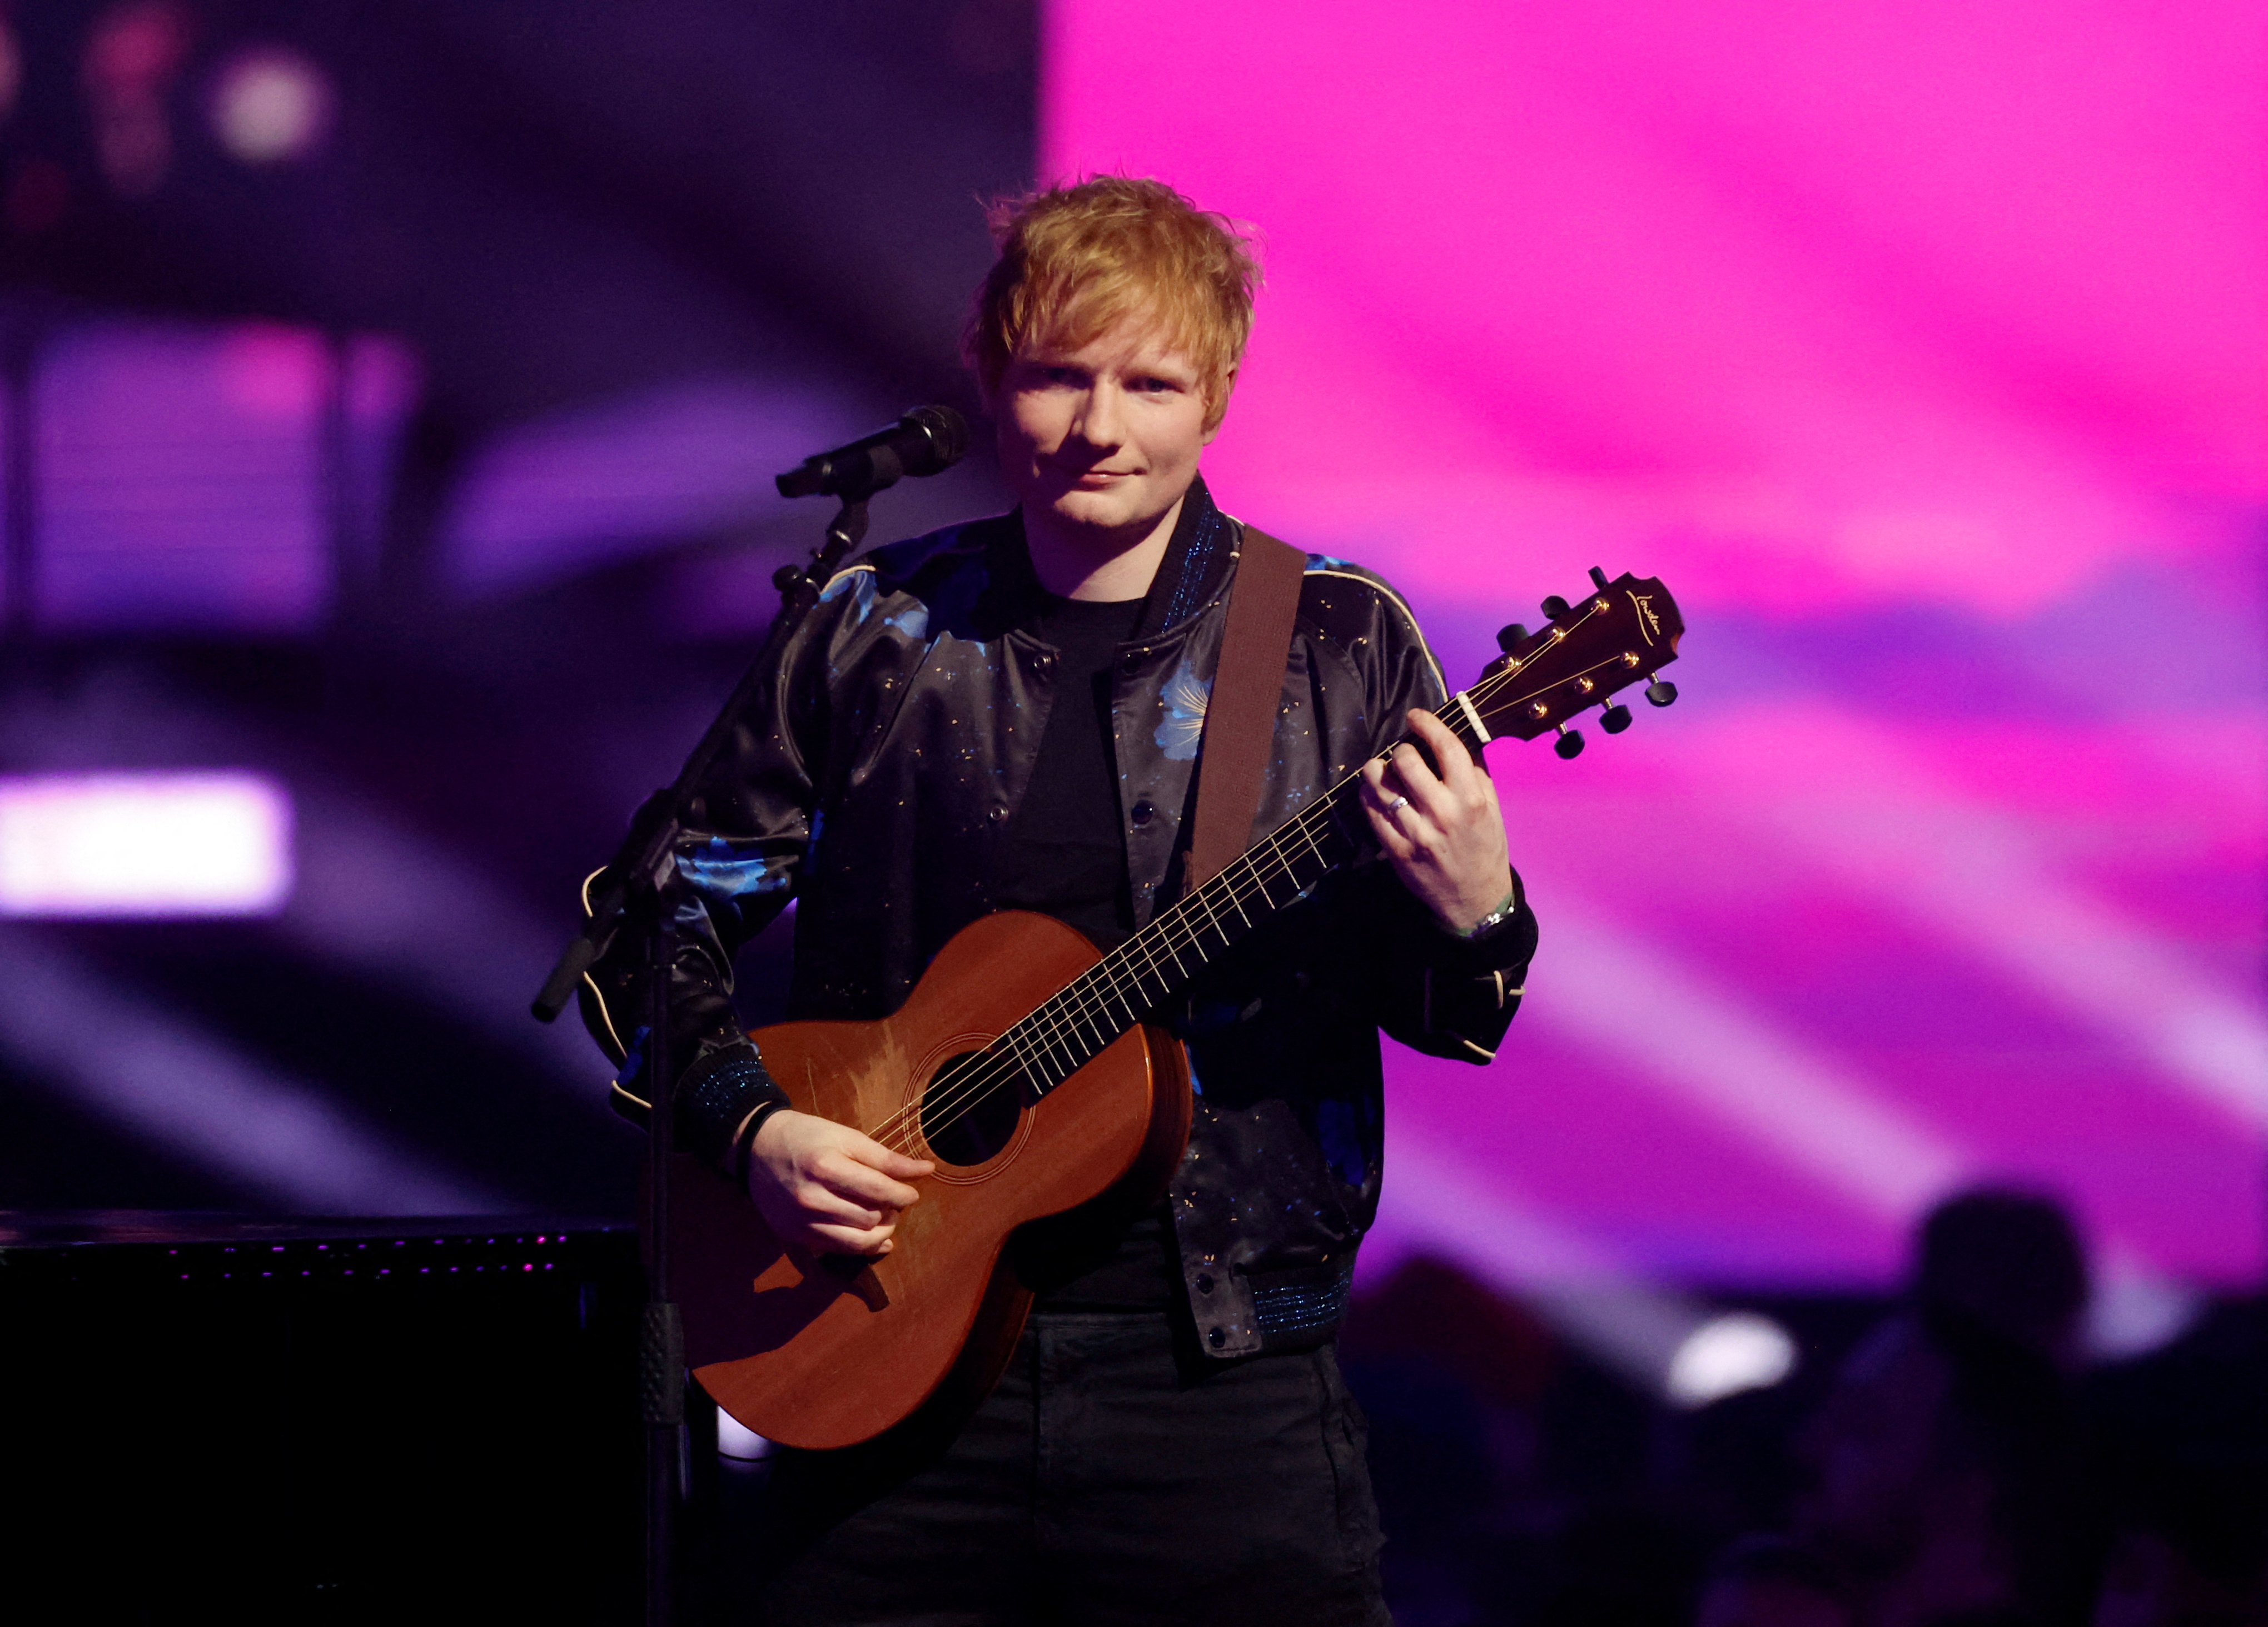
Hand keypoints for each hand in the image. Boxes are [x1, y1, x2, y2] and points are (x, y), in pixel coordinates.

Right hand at [745, 1110, 932, 1256]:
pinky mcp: (795, 1236)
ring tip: (884, 1218)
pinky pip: (838, 1249)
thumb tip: (927, 1170)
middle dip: (891, 1212)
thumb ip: (886, 1158)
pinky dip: (862, 1245)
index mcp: (825, 1166)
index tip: (912, 1193)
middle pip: (870, 1218)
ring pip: (856, 1242)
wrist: (757, 1149)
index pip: (878, 1190)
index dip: (903, 1194)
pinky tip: (874, 1236)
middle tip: (894, 1202)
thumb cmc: (807, 1137)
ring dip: (880, 1232)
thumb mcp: (846, 1137)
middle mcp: (811, 1198)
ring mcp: (801, 1221)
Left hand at [1359, 708, 1516, 933]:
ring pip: (1383, 786)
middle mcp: (1443, 813)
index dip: (1427, 724)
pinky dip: (1368, 796)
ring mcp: (1417, 833)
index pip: (1446, 747)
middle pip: (1406, 761)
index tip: (1415, 716)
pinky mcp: (1397, 851)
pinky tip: (1374, 792)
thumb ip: (1476, 774)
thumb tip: (1457, 739)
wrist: (1475, 899)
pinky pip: (1372, 813)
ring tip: (1379, 769)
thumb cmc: (1485, 848)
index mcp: (1470, 799)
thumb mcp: (1492, 808)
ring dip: (1377, 771)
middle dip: (1400, 750)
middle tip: (1402, 754)